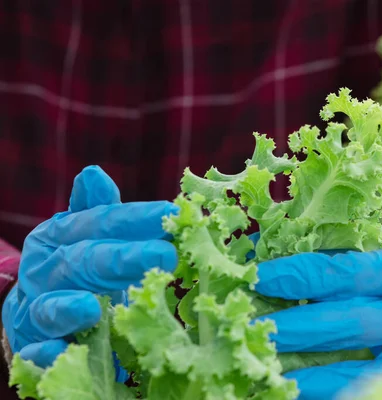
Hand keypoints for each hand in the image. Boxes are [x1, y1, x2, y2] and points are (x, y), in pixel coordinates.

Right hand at [2, 166, 177, 378]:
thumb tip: (94, 173)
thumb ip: (95, 210)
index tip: (170, 212)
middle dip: (123, 258)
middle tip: (166, 255)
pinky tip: (57, 352)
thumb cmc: (74, 268)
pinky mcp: (33, 346)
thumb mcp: (83, 235)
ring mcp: (36, 309)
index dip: (134, 218)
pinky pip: (36, 352)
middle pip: (83, 262)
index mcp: (59, 237)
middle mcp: (46, 269)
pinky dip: (45, 353)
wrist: (32, 309)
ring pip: (51, 307)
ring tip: (92, 308)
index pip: (98, 222)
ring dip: (70, 308)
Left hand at [254, 227, 381, 398]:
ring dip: (310, 372)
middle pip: (353, 324)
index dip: (302, 275)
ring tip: (267, 367)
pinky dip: (333, 392)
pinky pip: (372, 389)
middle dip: (298, 328)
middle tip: (253, 327)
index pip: (350, 271)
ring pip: (364, 367)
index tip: (259, 274)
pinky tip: (298, 389)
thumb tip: (268, 244)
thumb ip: (336, 243)